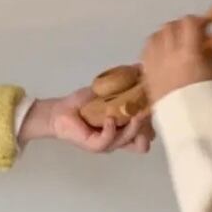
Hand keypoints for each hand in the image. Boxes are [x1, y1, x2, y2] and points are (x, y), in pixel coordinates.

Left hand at [20, 92, 153, 153]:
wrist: (59, 111)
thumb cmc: (82, 104)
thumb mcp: (106, 91)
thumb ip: (124, 82)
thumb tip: (142, 66)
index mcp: (125, 128)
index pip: (148, 133)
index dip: (153, 123)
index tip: (153, 107)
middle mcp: (119, 139)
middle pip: (142, 143)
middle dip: (148, 130)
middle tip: (146, 114)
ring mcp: (108, 144)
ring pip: (129, 142)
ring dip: (134, 128)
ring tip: (134, 115)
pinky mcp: (95, 146)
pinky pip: (108, 141)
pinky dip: (111, 130)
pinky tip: (109, 118)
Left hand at [141, 15, 211, 103]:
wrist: (188, 120)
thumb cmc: (206, 96)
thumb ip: (208, 52)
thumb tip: (205, 41)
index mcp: (188, 53)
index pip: (189, 23)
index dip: (198, 20)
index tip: (205, 25)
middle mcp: (167, 54)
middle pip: (169, 27)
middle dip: (180, 26)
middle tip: (190, 33)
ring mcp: (153, 62)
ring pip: (154, 36)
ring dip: (165, 35)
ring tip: (174, 42)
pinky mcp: (145, 72)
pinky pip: (146, 51)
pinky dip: (153, 47)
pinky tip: (162, 53)